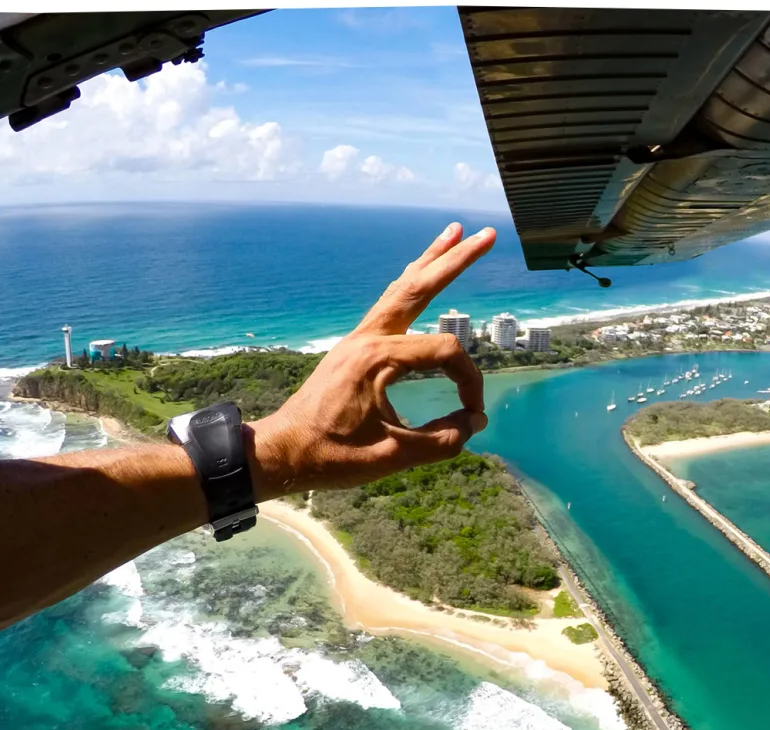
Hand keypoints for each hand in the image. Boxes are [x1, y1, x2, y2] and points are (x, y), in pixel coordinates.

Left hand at [247, 222, 495, 498]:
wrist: (282, 453)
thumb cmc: (332, 456)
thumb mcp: (393, 456)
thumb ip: (441, 439)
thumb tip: (475, 421)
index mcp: (377, 358)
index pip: (445, 354)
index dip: (469, 382)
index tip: (472, 414)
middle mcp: (368, 337)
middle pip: (420, 287)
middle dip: (456, 260)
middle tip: (487, 234)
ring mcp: (358, 337)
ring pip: (401, 288)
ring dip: (430, 260)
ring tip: (453, 232)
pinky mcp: (355, 346)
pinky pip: (388, 303)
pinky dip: (409, 283)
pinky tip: (419, 274)